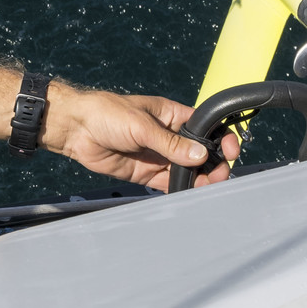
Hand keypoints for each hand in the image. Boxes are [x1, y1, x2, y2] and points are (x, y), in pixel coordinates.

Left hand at [47, 86, 238, 191]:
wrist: (75, 129)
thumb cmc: (106, 113)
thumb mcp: (140, 125)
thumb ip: (170, 143)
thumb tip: (200, 155)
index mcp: (172, 116)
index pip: (205, 127)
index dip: (220, 138)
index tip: (230, 150)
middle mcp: (169, 136)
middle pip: (200, 152)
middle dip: (214, 163)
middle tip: (219, 175)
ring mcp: (159, 155)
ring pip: (188, 170)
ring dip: (201, 179)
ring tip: (208, 187)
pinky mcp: (147, 173)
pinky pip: (170, 183)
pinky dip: (182, 189)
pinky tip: (191, 194)